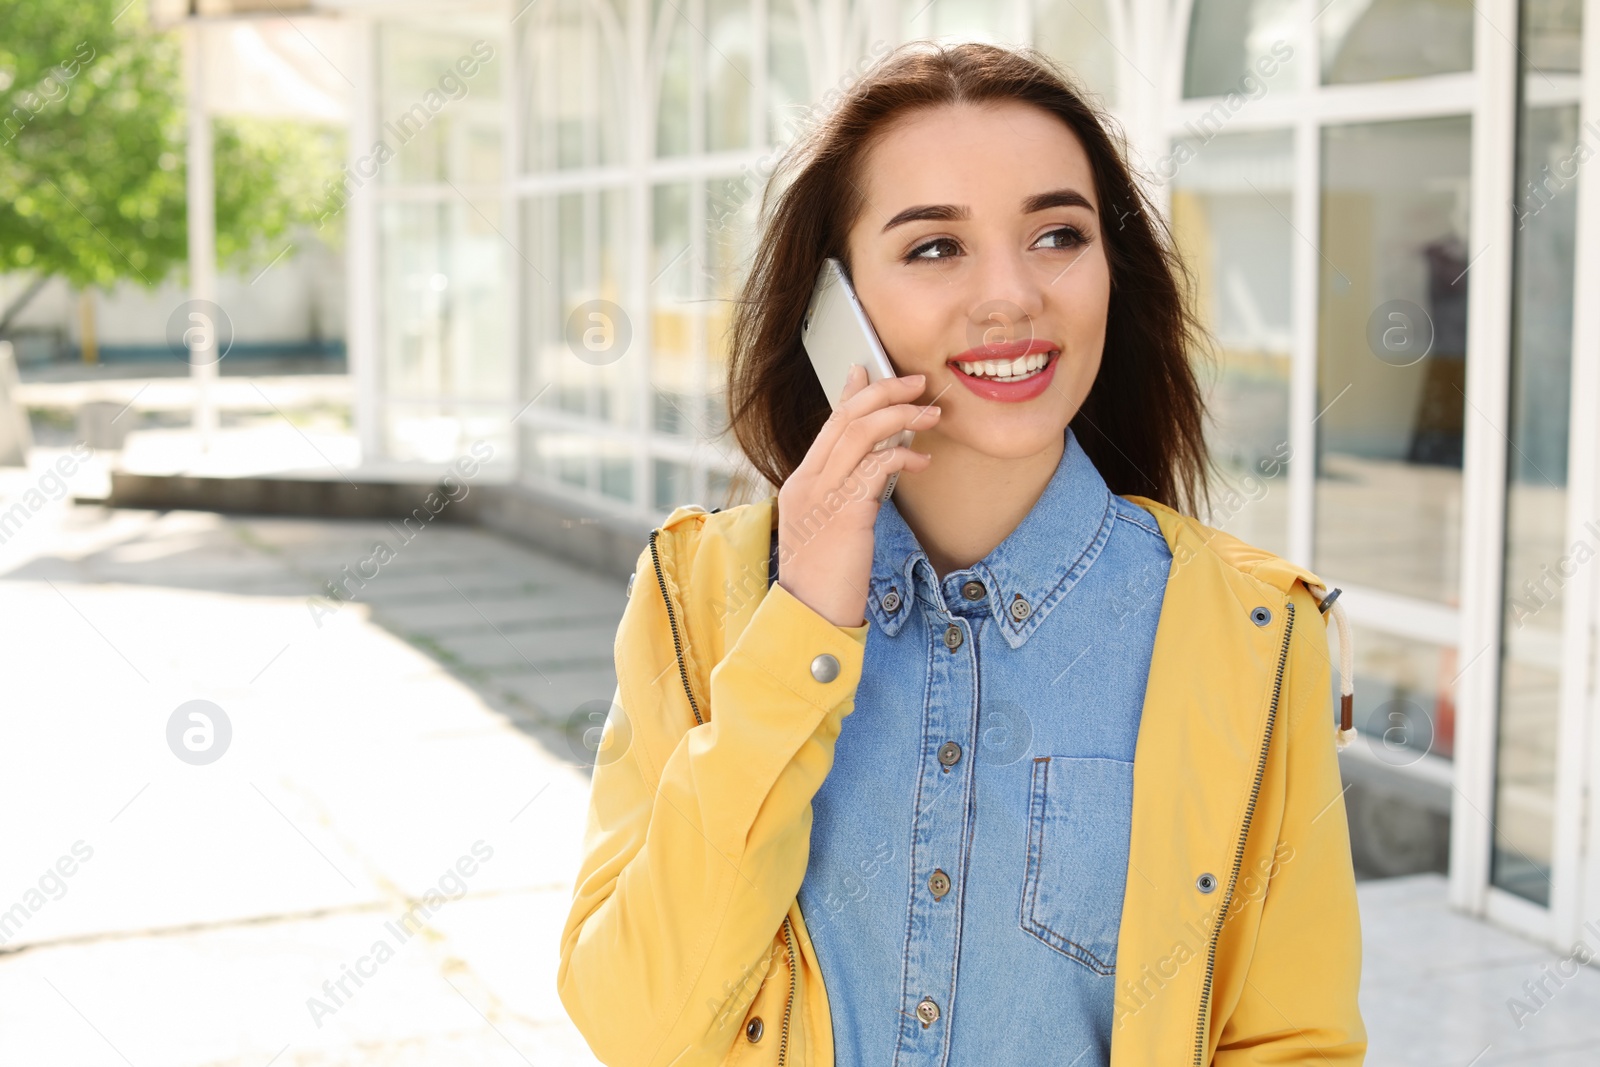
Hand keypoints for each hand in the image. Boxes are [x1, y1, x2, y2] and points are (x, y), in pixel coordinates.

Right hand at [776, 364, 938, 626]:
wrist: (810, 617)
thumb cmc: (826, 580)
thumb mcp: (830, 529)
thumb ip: (845, 495)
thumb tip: (873, 470)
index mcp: (801, 483)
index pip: (829, 424)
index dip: (853, 393)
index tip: (873, 370)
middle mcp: (806, 483)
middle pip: (845, 418)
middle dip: (885, 392)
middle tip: (918, 384)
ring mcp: (822, 497)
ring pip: (859, 433)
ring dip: (901, 416)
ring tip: (931, 414)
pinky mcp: (844, 514)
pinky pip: (876, 468)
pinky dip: (903, 456)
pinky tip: (923, 460)